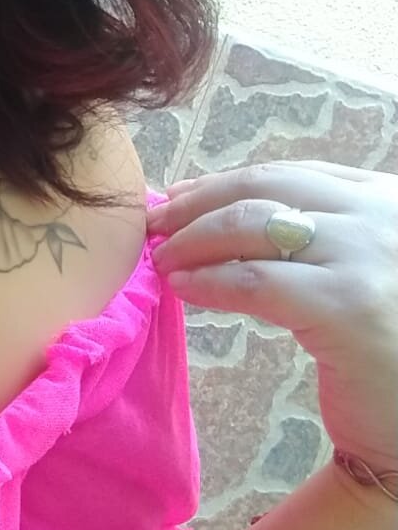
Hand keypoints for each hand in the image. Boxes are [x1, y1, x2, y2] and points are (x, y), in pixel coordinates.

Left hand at [146, 161, 397, 479]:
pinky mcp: (349, 304)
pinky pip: (257, 281)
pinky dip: (210, 279)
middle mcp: (382, 216)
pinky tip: (182, 287)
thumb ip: (310, 237)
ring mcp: (367, 255)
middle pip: (266, 188)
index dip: (224, 183)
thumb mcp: (358, 270)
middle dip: (198, 202)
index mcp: (384, 200)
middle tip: (155, 223)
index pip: (290, 175)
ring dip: (194, 237)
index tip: (179, 195)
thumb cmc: (389, 354)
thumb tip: (213, 207)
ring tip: (163, 258)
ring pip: (253, 224)